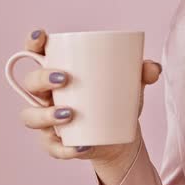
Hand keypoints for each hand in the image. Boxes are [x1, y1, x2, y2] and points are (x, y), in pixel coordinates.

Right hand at [15, 28, 162, 165]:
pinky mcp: (55, 144)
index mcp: (58, 71)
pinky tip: (81, 145)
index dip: (33, 42)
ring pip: (32, 117)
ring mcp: (46, 120)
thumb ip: (143, 72)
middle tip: (64, 78)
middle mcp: (45, 94)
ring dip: (47, 115)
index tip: (41, 36)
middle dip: (42, 79)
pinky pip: (52, 147)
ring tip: (70, 114)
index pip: (37, 52)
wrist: (119, 134)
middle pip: (31, 83)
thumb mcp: (130, 83)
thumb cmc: (116, 98)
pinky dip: (65, 148)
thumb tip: (153, 68)